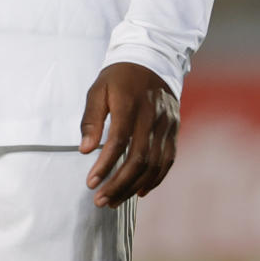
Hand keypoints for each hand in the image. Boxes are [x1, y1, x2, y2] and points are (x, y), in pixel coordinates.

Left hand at [78, 62, 179, 207]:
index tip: (90, 183)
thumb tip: (84, 150)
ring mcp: (166, 124)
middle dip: (118, 184)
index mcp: (130, 103)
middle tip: (100, 200)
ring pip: (154, 164)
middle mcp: (152, 115)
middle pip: (138, 158)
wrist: (152, 60)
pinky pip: (167, 160)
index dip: (104, 165)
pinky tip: (139, 191)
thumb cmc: (119, 78)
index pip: (118, 141)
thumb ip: (91, 119)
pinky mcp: (175, 130)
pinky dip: (155, 180)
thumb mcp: (98, 89)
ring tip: (114, 200)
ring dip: (134, 187)